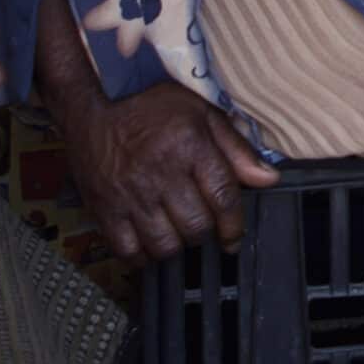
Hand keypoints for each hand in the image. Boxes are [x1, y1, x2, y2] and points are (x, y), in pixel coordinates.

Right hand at [57, 81, 279, 262]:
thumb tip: (269, 179)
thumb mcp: (203, 114)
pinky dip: (142, 257)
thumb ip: (237, 149)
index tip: (234, 238)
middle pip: (196, 225)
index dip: (234, 225)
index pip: (223, 198)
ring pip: (164, 244)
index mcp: (190, 148)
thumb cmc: (153, 107)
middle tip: (204, 226)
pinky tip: (149, 245)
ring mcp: (130, 195)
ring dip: (177, 246)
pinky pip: (126, 250)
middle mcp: (160, 175)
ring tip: (178, 234)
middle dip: (206, 233)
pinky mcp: (103, 209)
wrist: (94, 106)